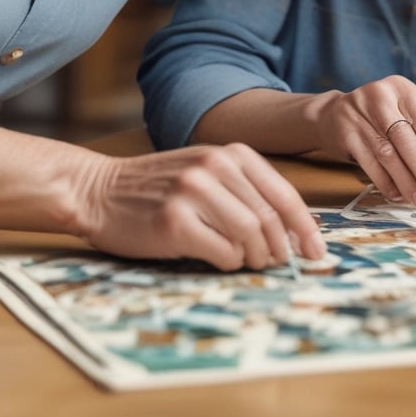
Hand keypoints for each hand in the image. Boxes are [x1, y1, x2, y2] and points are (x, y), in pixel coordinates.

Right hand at [79, 142, 325, 270]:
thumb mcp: (205, 172)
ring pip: (251, 236)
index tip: (317, 251)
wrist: (98, 190)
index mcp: (229, 152)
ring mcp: (193, 192)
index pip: (283, 193)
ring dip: (256, 258)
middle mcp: (214, 167)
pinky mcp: (174, 221)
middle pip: (270, 218)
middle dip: (282, 249)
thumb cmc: (156, 187)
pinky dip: (229, 262)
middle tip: (279, 264)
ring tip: (247, 262)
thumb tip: (293, 231)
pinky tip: (219, 258)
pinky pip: (222, 252)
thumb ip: (244, 190)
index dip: (305, 227)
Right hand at [311, 76, 415, 208]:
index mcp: (404, 90)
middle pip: (410, 144)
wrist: (334, 114)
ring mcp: (359, 114)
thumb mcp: (409, 108)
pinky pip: (369, 163)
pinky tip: (397, 195)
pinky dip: (386, 183)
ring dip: (408, 184)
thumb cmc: (381, 114)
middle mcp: (381, 97)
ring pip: (390, 156)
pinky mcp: (345, 132)